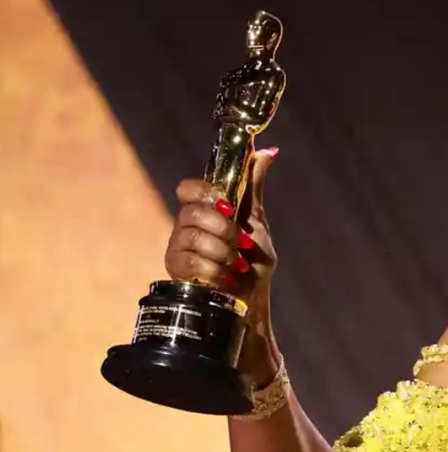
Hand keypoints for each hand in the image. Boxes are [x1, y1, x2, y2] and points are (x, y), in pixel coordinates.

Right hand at [164, 147, 280, 382]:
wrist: (252, 301)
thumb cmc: (253, 262)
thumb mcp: (258, 221)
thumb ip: (254, 186)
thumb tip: (267, 150)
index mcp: (204, 211)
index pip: (187, 188)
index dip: (205, 193)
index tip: (229, 206)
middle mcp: (185, 227)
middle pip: (190, 212)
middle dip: (223, 228)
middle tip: (239, 242)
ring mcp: (177, 249)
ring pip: (191, 238)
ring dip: (222, 252)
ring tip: (235, 263)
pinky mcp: (175, 272)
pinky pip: (190, 263)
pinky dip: (216, 270)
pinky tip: (226, 276)